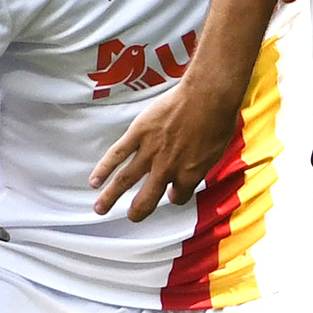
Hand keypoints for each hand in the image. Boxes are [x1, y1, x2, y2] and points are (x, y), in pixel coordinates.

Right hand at [89, 79, 239, 221]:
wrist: (208, 96)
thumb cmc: (218, 120)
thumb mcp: (218, 152)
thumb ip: (202, 167)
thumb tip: (194, 175)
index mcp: (188, 174)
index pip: (180, 196)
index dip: (176, 196)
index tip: (172, 194)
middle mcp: (167, 168)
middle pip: (147, 199)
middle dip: (138, 211)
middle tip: (132, 216)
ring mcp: (150, 151)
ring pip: (125, 180)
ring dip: (110, 197)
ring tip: (99, 209)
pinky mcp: (138, 133)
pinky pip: (117, 154)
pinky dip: (103, 168)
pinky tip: (94, 181)